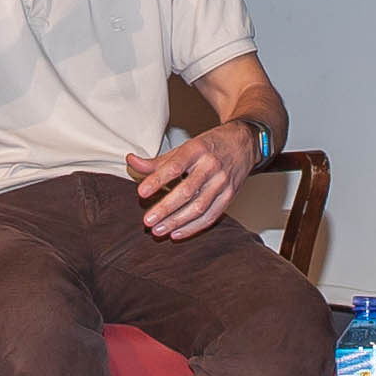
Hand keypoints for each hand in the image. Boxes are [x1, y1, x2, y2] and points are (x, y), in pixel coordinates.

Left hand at [125, 124, 255, 240]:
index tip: (141, 193)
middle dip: (166, 208)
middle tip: (147, 220)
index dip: (157, 180)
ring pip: (199, 207)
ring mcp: (223, 182)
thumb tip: (131, 161)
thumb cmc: (209, 146)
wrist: (244, 143)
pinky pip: (211, 215)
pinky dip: (194, 227)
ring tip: (158, 230)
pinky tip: (177, 233)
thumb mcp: (184, 147)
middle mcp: (212, 165)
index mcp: (197, 149)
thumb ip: (158, 161)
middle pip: (187, 191)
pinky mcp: (230, 195)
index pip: (175, 166)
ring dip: (177, 222)